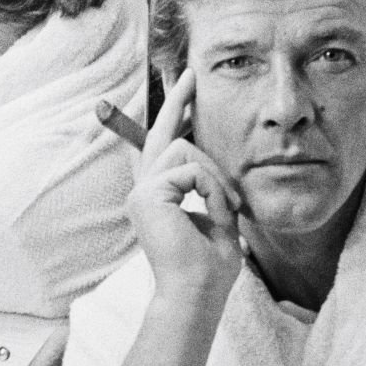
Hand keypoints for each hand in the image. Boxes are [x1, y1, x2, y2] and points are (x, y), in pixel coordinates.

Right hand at [131, 69, 244, 308]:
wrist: (196, 294)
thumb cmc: (208, 268)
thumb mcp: (217, 218)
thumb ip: (211, 190)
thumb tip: (212, 164)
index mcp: (159, 198)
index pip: (161, 148)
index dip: (171, 115)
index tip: (182, 86)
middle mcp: (143, 191)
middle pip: (163, 134)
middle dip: (178, 101)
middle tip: (190, 72)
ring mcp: (141, 192)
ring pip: (186, 150)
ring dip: (216, 178)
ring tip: (224, 209)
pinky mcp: (147, 195)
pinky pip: (193, 170)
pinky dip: (212, 191)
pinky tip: (214, 214)